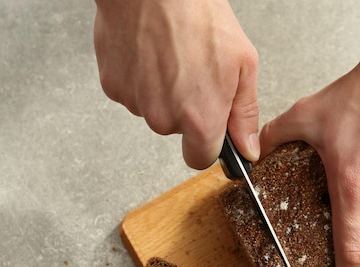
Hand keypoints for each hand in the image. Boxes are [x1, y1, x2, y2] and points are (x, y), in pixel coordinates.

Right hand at [94, 0, 260, 168]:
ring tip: (172, 55)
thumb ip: (244, 114)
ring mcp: (135, 103)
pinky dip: (141, 78)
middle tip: (194, 70)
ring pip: (153, 110)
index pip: (199, 159)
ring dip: (162, 91)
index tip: (209, 127)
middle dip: (186, 109)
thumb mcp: (242, 64)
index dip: (206, 143)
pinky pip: (132, 92)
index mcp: (198, 119)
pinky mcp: (112, 86)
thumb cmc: (198, 15)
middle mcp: (163, 119)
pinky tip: (151, 53)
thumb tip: (247, 148)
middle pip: (176, 130)